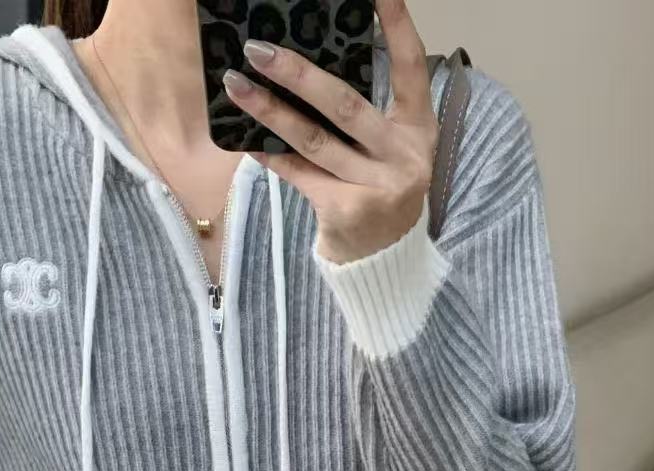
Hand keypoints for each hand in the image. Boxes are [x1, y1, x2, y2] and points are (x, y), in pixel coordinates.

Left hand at [221, 0, 437, 263]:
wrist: (383, 262)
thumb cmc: (378, 193)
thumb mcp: (386, 151)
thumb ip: (362, 115)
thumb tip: (305, 68)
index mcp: (417, 130)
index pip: (410, 67)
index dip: (397, 26)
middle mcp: (403, 156)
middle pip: (345, 105)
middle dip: (299, 74)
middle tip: (259, 49)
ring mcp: (377, 186)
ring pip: (314, 140)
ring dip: (269, 111)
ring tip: (236, 85)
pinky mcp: (347, 211)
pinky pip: (299, 174)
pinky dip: (271, 155)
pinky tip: (245, 138)